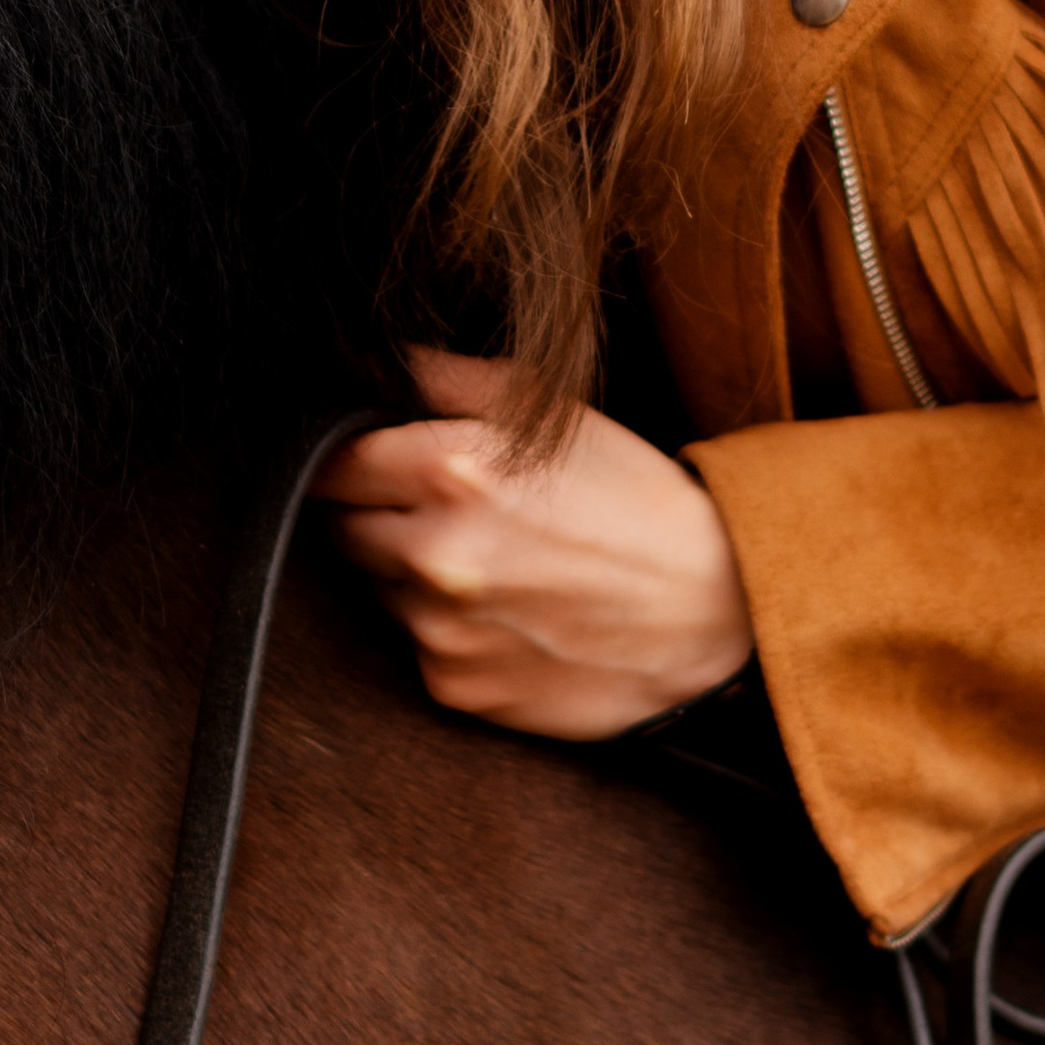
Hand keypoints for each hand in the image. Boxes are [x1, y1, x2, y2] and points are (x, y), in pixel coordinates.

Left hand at [315, 348, 755, 740]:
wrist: (711, 612)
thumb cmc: (632, 497)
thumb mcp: (551, 410)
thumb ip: (447, 376)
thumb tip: (371, 356)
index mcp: (453, 471)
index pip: (333, 459)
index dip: (345, 454)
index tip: (364, 455)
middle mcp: (435, 555)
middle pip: (339, 526)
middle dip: (373, 512)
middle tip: (433, 505)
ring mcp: (441, 630)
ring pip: (376, 588)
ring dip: (406, 571)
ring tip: (485, 557)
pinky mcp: (456, 688)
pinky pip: (416, 645)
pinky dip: (443, 627)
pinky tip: (505, 611)